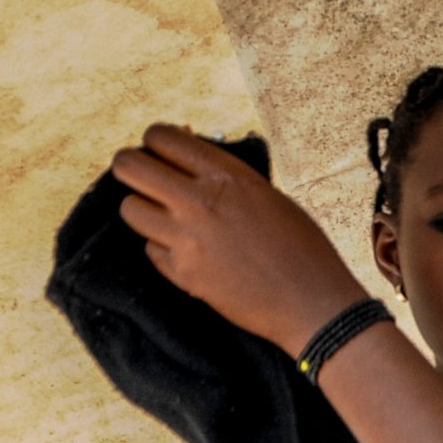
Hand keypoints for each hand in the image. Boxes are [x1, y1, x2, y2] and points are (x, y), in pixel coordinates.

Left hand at [110, 124, 366, 354]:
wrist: (314, 305)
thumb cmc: (303, 249)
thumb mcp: (270, 198)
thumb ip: (227, 179)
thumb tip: (190, 161)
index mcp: (227, 177)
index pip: (162, 137)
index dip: (156, 141)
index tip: (163, 153)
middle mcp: (199, 203)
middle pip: (129, 166)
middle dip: (132, 168)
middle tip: (146, 178)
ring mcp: (186, 240)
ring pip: (130, 209)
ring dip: (143, 209)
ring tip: (165, 218)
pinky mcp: (183, 274)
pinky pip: (151, 249)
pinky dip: (163, 247)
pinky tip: (188, 252)